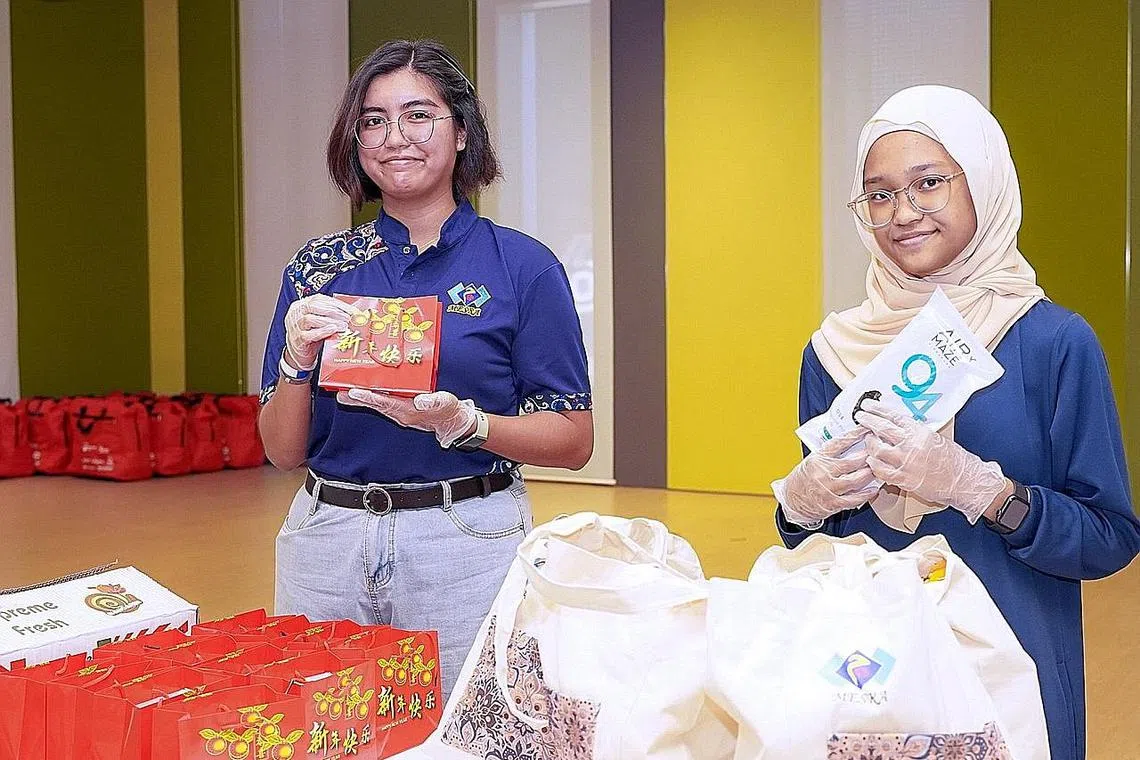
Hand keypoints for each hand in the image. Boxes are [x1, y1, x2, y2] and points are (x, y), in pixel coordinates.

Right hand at [284, 295, 354, 370]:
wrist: (300, 354)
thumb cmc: (312, 336)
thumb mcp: (320, 322)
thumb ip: (331, 315)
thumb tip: (353, 313)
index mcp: (302, 305)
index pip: (320, 299)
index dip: (337, 303)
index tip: (351, 310)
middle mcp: (296, 313)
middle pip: (314, 306)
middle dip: (334, 311)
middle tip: (348, 318)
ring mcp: (295, 326)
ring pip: (310, 319)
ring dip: (329, 321)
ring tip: (343, 326)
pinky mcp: (297, 340)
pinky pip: (309, 334)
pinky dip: (322, 331)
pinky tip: (332, 330)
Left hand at [338, 389, 477, 447]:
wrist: (454, 423)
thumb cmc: (449, 410)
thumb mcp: (445, 402)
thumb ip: (433, 400)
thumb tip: (420, 400)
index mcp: (410, 410)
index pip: (385, 403)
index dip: (369, 397)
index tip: (354, 392)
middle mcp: (402, 414)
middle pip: (376, 405)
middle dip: (358, 399)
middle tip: (340, 393)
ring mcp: (401, 413)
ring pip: (378, 405)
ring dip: (363, 399)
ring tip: (346, 392)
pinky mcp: (403, 411)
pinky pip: (385, 404)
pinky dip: (374, 399)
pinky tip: (367, 392)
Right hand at [773, 426, 880, 525]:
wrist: (791, 500)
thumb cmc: (803, 478)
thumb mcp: (813, 460)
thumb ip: (830, 453)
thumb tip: (852, 442)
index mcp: (818, 458)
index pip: (839, 443)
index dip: (855, 435)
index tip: (867, 428)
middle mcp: (823, 472)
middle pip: (852, 461)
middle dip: (869, 455)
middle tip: (879, 450)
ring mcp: (829, 488)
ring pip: (856, 480)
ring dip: (870, 473)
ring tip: (879, 468)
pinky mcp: (833, 503)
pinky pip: (854, 498)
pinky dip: (866, 494)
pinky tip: (874, 489)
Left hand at [856, 400, 1006, 523]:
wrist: (965, 480)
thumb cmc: (953, 459)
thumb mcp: (934, 438)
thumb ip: (914, 432)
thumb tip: (895, 426)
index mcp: (919, 432)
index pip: (893, 416)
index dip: (877, 409)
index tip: (867, 405)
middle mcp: (911, 445)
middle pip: (881, 429)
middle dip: (867, 421)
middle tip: (860, 417)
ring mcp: (906, 462)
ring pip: (877, 450)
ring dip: (869, 444)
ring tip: (868, 441)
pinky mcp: (904, 479)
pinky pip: (880, 471)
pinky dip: (874, 465)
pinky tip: (872, 461)